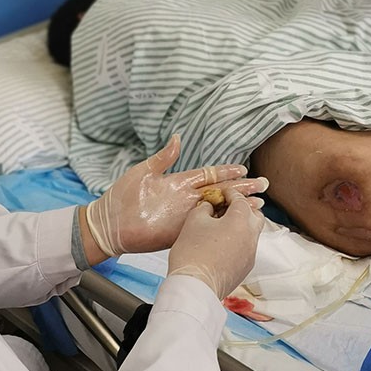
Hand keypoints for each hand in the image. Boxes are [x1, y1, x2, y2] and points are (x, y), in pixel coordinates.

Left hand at [83, 135, 267, 259]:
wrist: (108, 224)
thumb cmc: (121, 196)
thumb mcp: (142, 172)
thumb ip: (163, 158)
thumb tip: (178, 138)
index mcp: (179, 182)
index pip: (209, 175)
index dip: (226, 171)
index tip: (243, 169)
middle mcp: (186, 199)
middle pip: (220, 192)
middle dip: (241, 188)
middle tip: (262, 185)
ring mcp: (185, 216)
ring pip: (218, 210)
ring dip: (237, 207)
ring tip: (258, 205)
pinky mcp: (181, 232)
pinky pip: (206, 227)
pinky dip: (222, 225)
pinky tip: (236, 223)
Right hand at [167, 188, 264, 299]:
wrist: (195, 286)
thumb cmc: (192, 253)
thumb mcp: (194, 221)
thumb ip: (205, 208)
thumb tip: (210, 208)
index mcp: (241, 220)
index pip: (240, 199)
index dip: (230, 193)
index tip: (223, 193)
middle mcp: (251, 236)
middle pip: (255, 214)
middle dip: (243, 208)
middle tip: (227, 207)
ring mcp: (250, 253)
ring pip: (252, 233)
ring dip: (241, 226)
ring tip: (223, 226)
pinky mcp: (246, 268)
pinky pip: (246, 248)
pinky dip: (239, 242)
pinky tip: (222, 244)